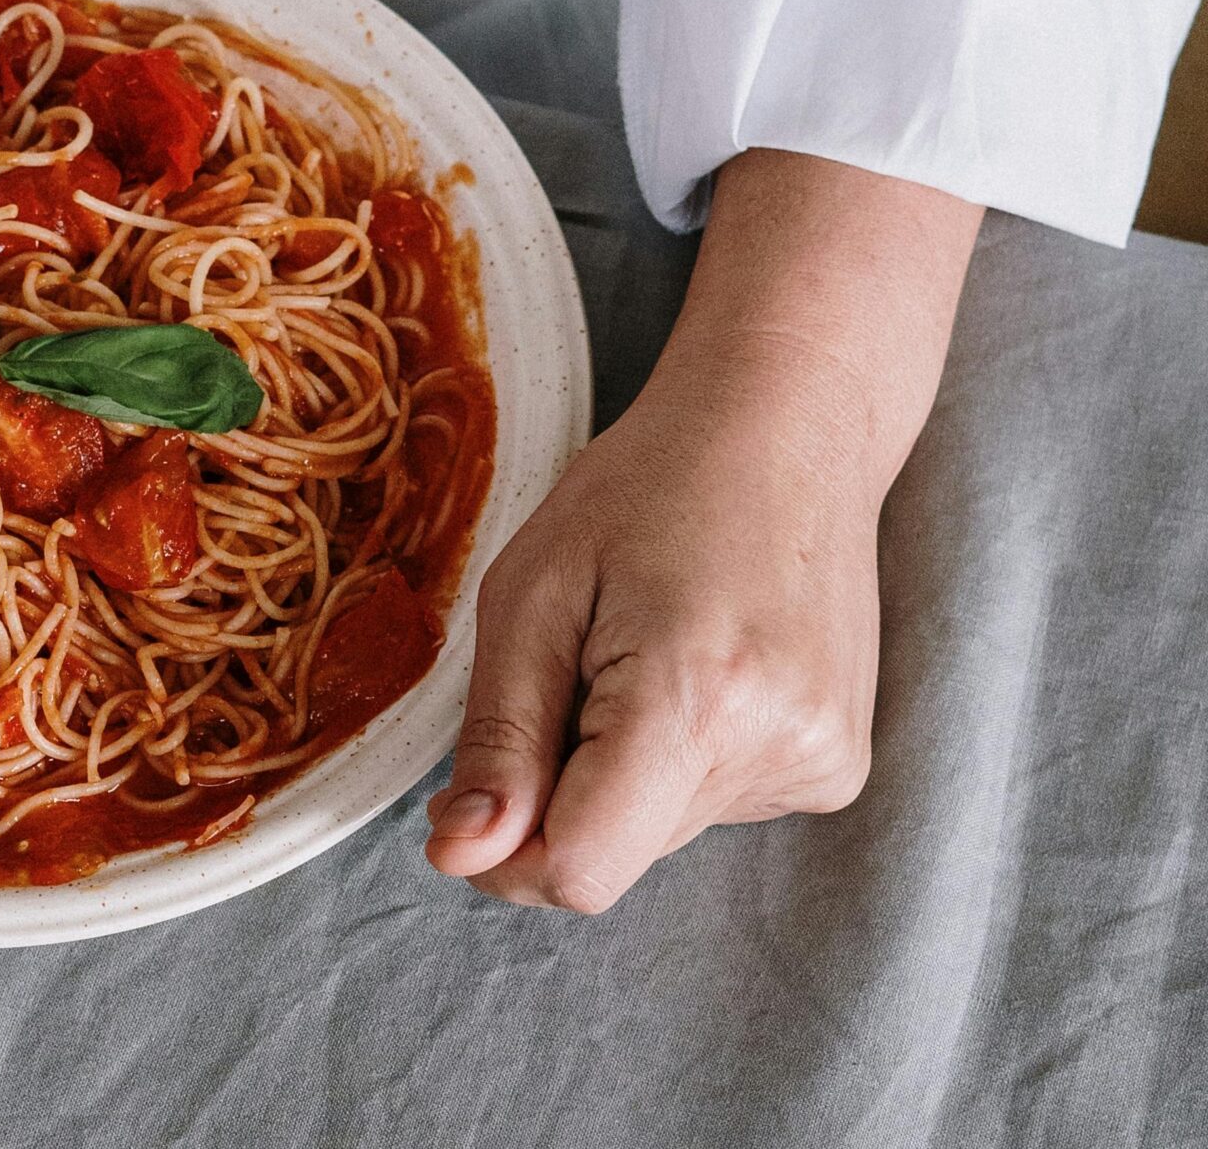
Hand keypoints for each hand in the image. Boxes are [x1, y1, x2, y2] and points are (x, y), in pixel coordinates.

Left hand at [423, 149, 982, 910]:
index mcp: (697, 698)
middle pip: (611, 851)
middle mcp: (780, 748)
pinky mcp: (839, 766)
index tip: (478, 786)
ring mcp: (823, 762)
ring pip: (655, 830)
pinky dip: (674, 755)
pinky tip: (695, 663)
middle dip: (559, 786)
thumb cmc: (646, 488)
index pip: (579, 869)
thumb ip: (498, 739)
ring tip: (645, 646)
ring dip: (618, 765)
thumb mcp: (530, 594)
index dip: (506, 852)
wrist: (789, 427)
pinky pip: (709, 802)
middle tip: (576, 664)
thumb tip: (459, 860)